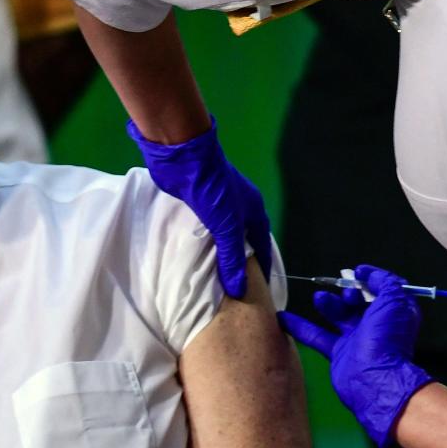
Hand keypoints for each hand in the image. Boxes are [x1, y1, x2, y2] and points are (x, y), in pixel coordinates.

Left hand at [127, 116, 271, 297]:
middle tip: (234, 288)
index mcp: (253, 209)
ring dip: (218, 253)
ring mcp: (217, 204)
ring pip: (221, 235)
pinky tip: (194, 259)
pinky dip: (201, 244)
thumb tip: (239, 289)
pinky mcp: (197, 203)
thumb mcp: (227, 225)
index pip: (262, 243)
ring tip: (214, 280)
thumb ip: (232, 257)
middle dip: (240, 262)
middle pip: (242, 240)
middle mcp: (239, 207)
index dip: (262, 265)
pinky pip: (203, 230)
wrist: (183, 157)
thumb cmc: (213, 188)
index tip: (261, 289)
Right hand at [278, 265, 432, 446]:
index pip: (383, 290)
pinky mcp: (338, 353)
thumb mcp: (393, 301)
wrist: (373, 380)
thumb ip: (385, 282)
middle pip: (358, 302)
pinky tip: (283, 316)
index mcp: (393, 313)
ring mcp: (356, 339)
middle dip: (348, 292)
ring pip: (338, 316)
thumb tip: (370, 274)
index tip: (357, 271)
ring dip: (327, 303)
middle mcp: (376, 325)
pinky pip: (316, 335)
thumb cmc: (386, 339)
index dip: (371, 278)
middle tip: (343, 291)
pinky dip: (299, 325)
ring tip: (319, 298)